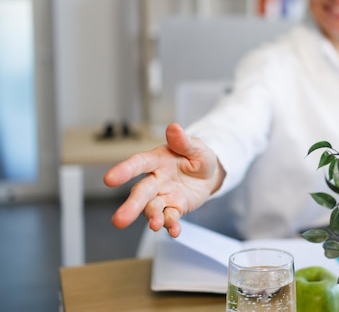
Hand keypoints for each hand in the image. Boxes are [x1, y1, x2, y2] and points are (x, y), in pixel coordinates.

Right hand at [103, 123, 222, 237]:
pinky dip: (171, 225)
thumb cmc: (197, 156)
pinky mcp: (175, 208)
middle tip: (119, 221)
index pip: (138, 164)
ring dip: (152, 218)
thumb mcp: (196, 147)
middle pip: (141, 192)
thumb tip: (174, 127)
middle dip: (131, 206)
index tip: (109, 180)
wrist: (209, 174)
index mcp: (157, 160)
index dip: (124, 170)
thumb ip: (183, 142)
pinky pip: (170, 218)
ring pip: (153, 208)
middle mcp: (156, 179)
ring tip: (155, 225)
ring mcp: (164, 196)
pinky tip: (174, 231)